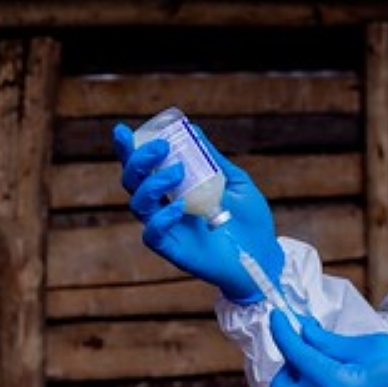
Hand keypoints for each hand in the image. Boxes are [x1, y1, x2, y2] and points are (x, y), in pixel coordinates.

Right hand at [113, 123, 283, 303]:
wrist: (264, 256)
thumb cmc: (250, 222)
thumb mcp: (235, 182)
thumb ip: (213, 160)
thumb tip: (193, 129)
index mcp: (176, 191)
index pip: (145, 168)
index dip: (129, 151)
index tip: (123, 131)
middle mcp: (165, 208)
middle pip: (133, 183)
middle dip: (137, 161)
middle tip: (160, 147)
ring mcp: (169, 229)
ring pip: (138, 205)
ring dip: (152, 184)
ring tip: (177, 171)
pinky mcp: (174, 250)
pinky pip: (153, 235)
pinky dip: (161, 219)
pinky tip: (179, 207)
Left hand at [269, 311, 387, 386]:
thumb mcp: (370, 345)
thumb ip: (330, 342)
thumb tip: (304, 331)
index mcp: (334, 386)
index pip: (294, 355)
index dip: (283, 331)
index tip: (279, 315)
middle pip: (282, 386)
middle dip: (287, 360)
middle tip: (304, 338)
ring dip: (298, 376)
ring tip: (319, 354)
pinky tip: (330, 372)